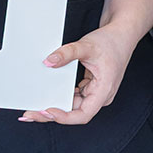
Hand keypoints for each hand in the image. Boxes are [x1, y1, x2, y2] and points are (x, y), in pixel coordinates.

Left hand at [21, 23, 136, 124]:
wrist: (122, 35)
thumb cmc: (111, 42)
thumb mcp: (87, 45)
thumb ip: (67, 53)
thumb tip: (48, 61)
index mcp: (104, 91)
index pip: (83, 114)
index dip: (64, 117)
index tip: (47, 111)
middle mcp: (100, 96)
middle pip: (74, 112)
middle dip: (52, 114)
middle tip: (30, 113)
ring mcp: (94, 93)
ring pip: (72, 105)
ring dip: (55, 106)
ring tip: (34, 106)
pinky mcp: (89, 88)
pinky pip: (73, 96)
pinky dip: (60, 96)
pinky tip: (47, 95)